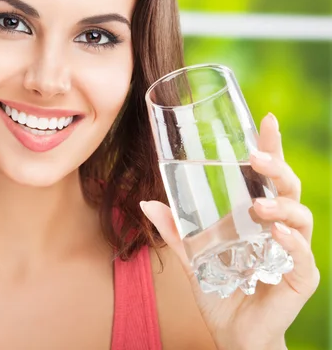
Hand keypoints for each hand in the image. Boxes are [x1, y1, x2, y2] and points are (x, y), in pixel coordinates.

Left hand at [140, 113, 319, 349]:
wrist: (232, 333)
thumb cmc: (219, 289)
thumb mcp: (192, 256)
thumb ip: (175, 230)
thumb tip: (146, 203)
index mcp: (255, 217)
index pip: (266, 177)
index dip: (270, 148)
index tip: (266, 120)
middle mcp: (278, 228)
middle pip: (288, 189)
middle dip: (277, 169)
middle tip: (256, 159)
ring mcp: (292, 251)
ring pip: (301, 217)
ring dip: (281, 207)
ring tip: (259, 206)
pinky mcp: (299, 277)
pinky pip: (303, 255)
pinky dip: (292, 242)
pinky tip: (276, 234)